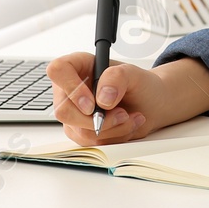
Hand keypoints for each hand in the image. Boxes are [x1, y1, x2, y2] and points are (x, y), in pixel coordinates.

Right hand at [46, 53, 166, 144]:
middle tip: (122, 113)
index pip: (58, 71)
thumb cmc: (139, 84)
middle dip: (97, 119)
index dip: (71, 88)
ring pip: (80, 131)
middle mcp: (70, 89)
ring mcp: (73, 111)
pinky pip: (90, 142)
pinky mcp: (80, 130)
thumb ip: (117, 78)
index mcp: (78, 66)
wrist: (150, 104)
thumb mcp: (134, 74)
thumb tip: (102, 98)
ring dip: (111, 129)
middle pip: (63, 110)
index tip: (92, 103)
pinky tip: (126, 125)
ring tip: (130, 117)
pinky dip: (113, 137)